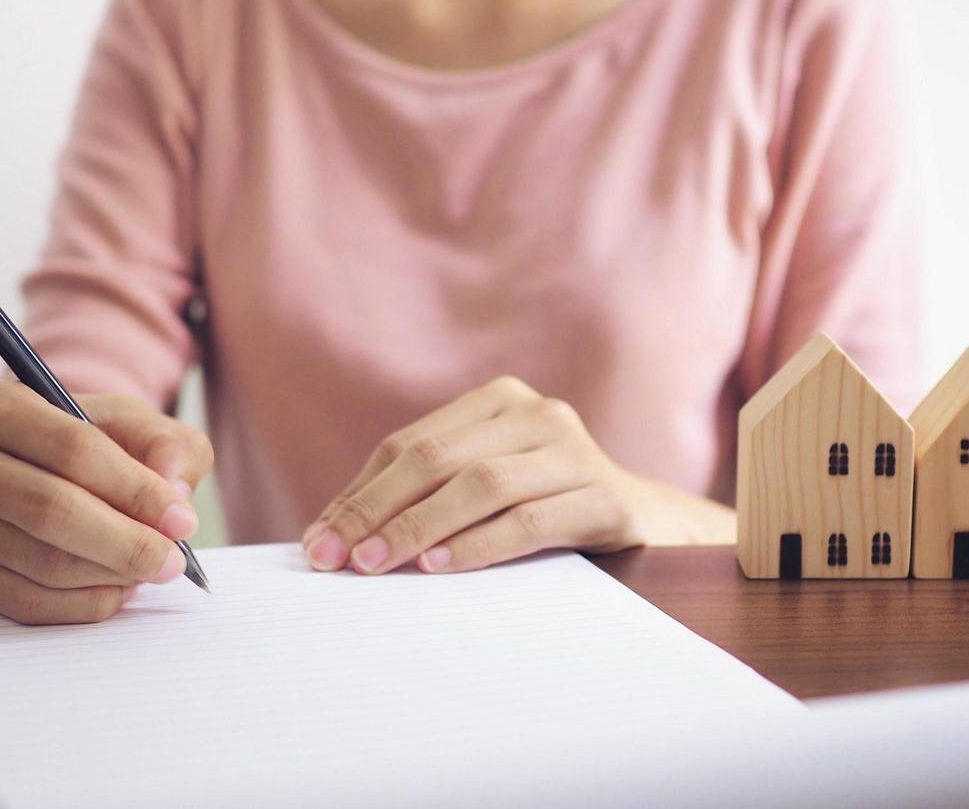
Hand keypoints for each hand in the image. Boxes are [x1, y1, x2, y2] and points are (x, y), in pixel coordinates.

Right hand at [0, 379, 213, 624]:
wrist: (8, 459)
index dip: (135, 490)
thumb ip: (163, 443)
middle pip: (50, 511)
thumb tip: (175, 497)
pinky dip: (81, 604)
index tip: (181, 521)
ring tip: (148, 570)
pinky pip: (22, 602)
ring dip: (108, 576)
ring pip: (39, 563)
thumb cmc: (69, 437)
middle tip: (172, 561)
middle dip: (126, 543)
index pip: (73, 450)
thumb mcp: (121, 418)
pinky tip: (114, 589)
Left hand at [301, 376, 726, 575]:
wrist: (648, 522)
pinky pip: (529, 520)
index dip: (360, 493)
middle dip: (378, 511)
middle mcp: (540, 414)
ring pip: (481, 485)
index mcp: (500, 400)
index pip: (410, 444)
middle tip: (339, 558)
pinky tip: (441, 567)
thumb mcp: (487, 484)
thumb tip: (334, 533)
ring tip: (379, 563)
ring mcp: (577, 452)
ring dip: (420, 527)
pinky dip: (478, 545)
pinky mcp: (606, 498)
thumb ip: (424, 493)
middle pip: (438, 459)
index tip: (320, 540)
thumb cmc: (547, 505)